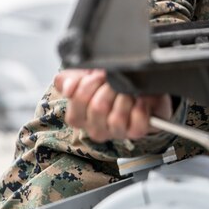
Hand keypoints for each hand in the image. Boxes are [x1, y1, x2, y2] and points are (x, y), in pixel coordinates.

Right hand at [54, 69, 171, 141]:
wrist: (141, 90)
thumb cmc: (111, 84)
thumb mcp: (87, 77)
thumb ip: (71, 79)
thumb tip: (67, 88)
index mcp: (78, 116)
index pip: (76, 101)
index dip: (88, 83)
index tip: (98, 75)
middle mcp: (95, 128)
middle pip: (97, 108)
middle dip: (109, 87)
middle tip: (114, 81)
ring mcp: (115, 133)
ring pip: (116, 118)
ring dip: (124, 97)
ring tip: (127, 90)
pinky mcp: (135, 132)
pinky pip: (137, 121)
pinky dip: (140, 106)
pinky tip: (139, 99)